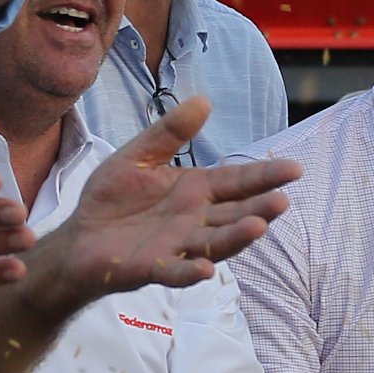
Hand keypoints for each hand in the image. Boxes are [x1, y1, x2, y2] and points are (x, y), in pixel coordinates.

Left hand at [28, 97, 298, 311]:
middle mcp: (196, 220)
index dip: (266, 176)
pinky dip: (190, 272)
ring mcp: (178, 246)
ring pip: (215, 243)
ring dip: (237, 238)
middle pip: (235, 215)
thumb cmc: (112, 199)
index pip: (238, 182)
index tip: (295, 169)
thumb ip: (169, 132)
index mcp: (197, 191)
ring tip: (259, 227)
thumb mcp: (139, 156)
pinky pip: (175, 271)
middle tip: (282, 201)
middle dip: (260, 208)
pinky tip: (204, 269)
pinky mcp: (152, 267)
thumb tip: (204, 100)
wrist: (78, 237)